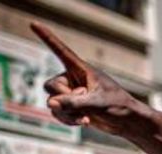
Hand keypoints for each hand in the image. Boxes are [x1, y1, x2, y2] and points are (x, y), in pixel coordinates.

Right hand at [32, 22, 147, 134]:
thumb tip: (50, 103)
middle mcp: (73, 78)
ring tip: (86, 118)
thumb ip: (73, 103)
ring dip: (66, 113)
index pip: (61, 51)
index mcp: (81, 69)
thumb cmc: (118, 106)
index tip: (34, 23)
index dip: (47, 37)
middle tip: (84, 102)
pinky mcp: (72, 106)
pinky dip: (68, 119)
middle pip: (50, 86)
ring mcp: (71, 93)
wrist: (128, 122)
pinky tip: (84, 122)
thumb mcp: (96, 103)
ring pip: (53, 103)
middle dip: (63, 99)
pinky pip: (58, 112)